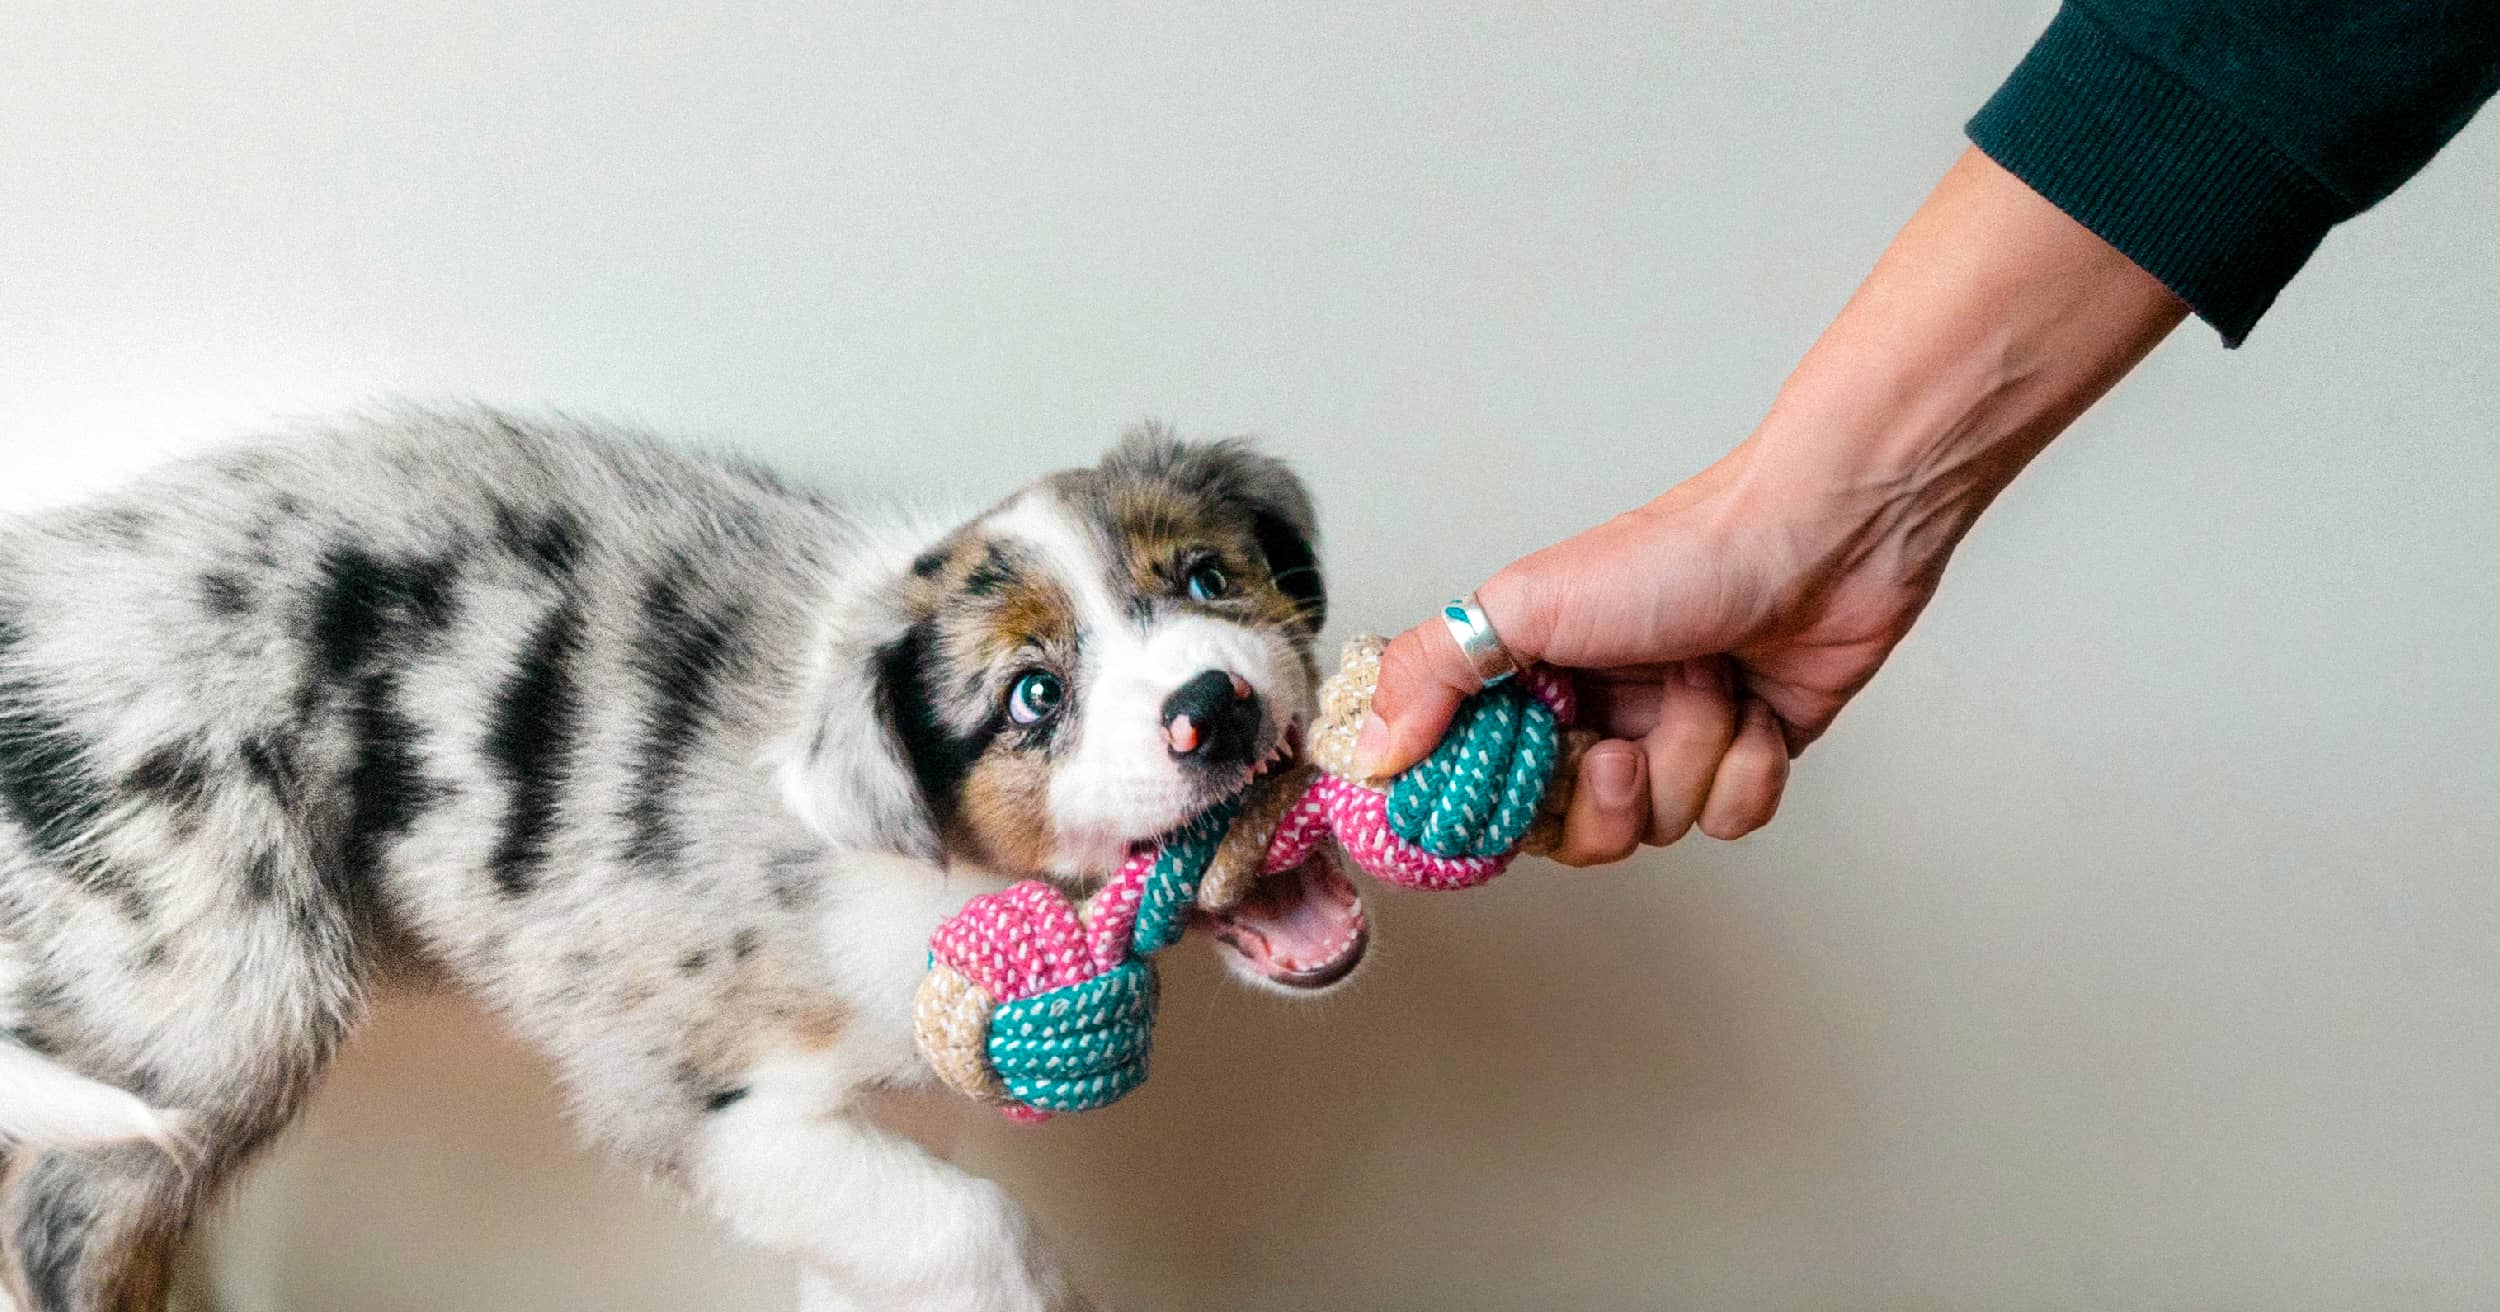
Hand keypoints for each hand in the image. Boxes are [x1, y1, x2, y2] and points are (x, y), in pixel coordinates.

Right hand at [1358, 148, 2186, 864]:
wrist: (1823, 538)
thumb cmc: (1680, 552)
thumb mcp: (1525, 605)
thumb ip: (1432, 673)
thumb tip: (1374, 748)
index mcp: (1533, 679)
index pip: (1487, 786)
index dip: (1501, 809)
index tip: (1518, 793)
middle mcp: (1599, 712)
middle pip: (1575, 829)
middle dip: (1611, 796)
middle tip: (1622, 745)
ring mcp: (1674, 736)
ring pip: (1663, 826)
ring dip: (1692, 758)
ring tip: (1707, 685)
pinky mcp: (1747, 752)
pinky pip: (1732, 817)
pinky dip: (1747, 768)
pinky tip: (1755, 706)